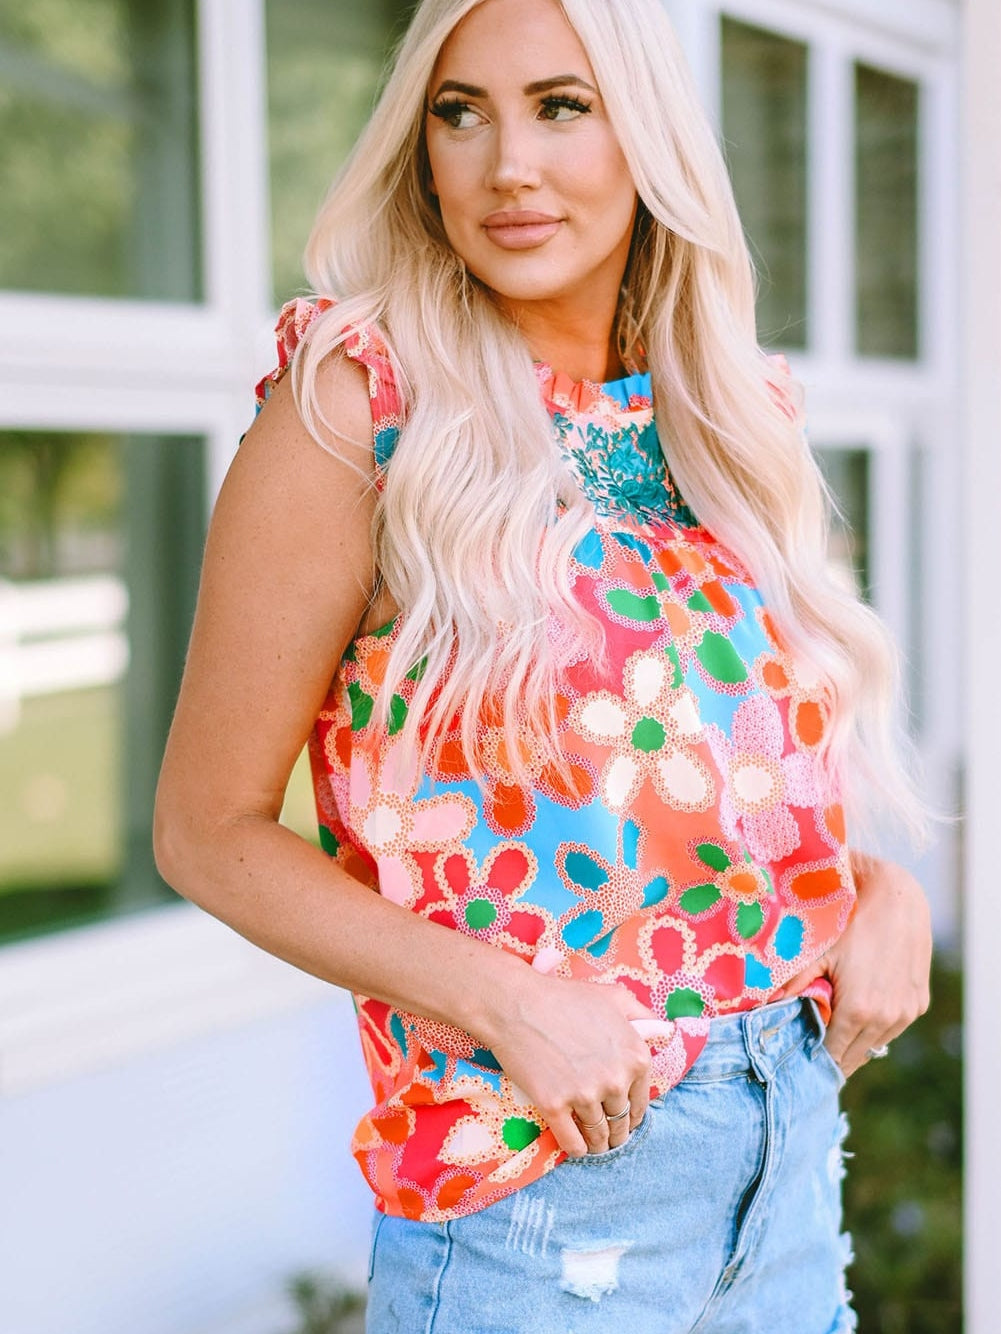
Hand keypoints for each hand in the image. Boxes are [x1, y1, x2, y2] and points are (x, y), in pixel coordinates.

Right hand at [481, 974, 657, 1157]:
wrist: (517, 1003)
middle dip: (616, 1131)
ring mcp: (584, 1094)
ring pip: (598, 1135)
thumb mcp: (614, 997)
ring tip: (594, 1146)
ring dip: (598, 1144)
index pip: (641, 1101)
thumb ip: (642, 1015)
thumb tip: (663, 1030)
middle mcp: (615, 1079)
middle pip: (620, 1121)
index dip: (632, 1112)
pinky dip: (576, 1149)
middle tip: (609, 1136)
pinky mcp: (554, 1105)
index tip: (624, 1118)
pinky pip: (572, 1142)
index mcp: (635, 1056)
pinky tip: (576, 1148)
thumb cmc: (565, 997)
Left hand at [775, 851, 931, 1076]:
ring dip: (856, 1045)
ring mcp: (906, 1013)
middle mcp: (886, 1019)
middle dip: (833, 1057)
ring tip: (835, 1039)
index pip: (833, 1054)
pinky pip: (893, 1029)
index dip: (816, 1060)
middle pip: (855, 1057)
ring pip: (876, 1046)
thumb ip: (796, 983)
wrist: (897, 902)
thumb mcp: (820, 953)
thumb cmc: (852, 925)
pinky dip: (876, 1030)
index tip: (801, 1062)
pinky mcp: (919, 1004)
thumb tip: (768, 1004)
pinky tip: (860, 1019)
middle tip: (813, 1055)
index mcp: (857, 1011)